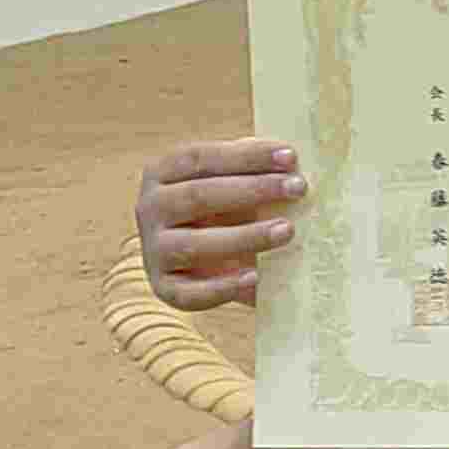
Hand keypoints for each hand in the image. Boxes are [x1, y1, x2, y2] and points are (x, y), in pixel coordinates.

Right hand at [140, 140, 302, 311]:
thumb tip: (291, 164)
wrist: (197, 260)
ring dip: (244, 237)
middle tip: (298, 188)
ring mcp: (154, 250)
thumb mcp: (231, 182)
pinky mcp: (165, 287)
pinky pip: (190, 292)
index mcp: (162, 173)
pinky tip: (256, 277)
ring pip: (195, 244)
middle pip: (198, 196)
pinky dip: (223, 287)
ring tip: (286, 230)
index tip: (291, 157)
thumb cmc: (222, 208)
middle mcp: (151, 209)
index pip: (201, 158)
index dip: (246, 156)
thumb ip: (253, 170)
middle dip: (253, 190)